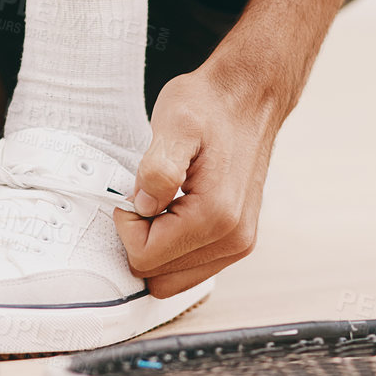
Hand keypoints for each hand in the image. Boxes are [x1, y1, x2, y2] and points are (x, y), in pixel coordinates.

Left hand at [114, 63, 280, 296]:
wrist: (248, 96)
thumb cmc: (209, 106)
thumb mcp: (175, 123)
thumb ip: (158, 169)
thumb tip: (144, 206)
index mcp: (216, 216)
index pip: (145, 257)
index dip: (128, 224)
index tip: (138, 191)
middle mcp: (233, 238)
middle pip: (159, 275)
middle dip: (142, 240)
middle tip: (148, 197)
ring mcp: (239, 243)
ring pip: (173, 278)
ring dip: (158, 245)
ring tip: (164, 202)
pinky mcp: (237, 240)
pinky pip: (191, 269)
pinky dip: (174, 247)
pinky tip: (176, 210)